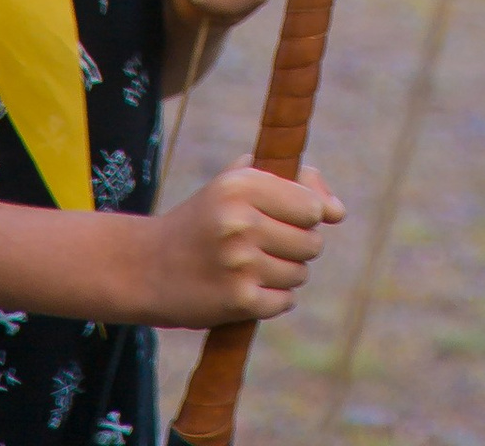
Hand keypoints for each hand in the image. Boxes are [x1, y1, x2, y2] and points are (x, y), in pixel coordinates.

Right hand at [135, 161, 341, 328]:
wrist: (145, 267)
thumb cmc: (203, 220)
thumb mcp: (238, 185)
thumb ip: (295, 184)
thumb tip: (339, 212)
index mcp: (243, 184)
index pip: (311, 207)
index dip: (306, 216)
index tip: (287, 220)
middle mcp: (241, 221)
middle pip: (310, 242)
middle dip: (297, 248)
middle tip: (268, 247)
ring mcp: (239, 263)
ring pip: (299, 274)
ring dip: (286, 275)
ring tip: (256, 268)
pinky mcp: (237, 300)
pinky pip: (283, 302)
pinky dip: (274, 300)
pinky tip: (251, 290)